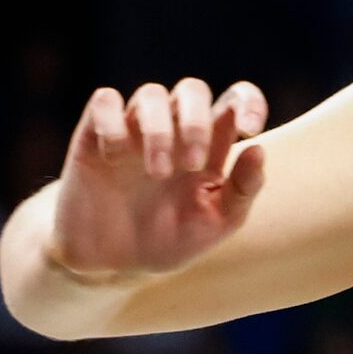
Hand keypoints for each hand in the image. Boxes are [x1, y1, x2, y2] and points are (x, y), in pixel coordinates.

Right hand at [49, 80, 268, 280]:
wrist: (111, 264)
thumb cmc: (171, 240)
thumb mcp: (217, 223)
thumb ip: (244, 189)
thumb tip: (259, 148)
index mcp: (211, 146)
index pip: (235, 99)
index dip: (248, 101)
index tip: (249, 130)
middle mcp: (174, 130)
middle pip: (192, 89)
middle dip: (197, 122)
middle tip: (193, 165)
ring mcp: (134, 130)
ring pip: (151, 93)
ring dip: (160, 130)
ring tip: (159, 173)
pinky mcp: (94, 137)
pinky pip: (104, 101)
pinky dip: (113, 122)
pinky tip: (115, 157)